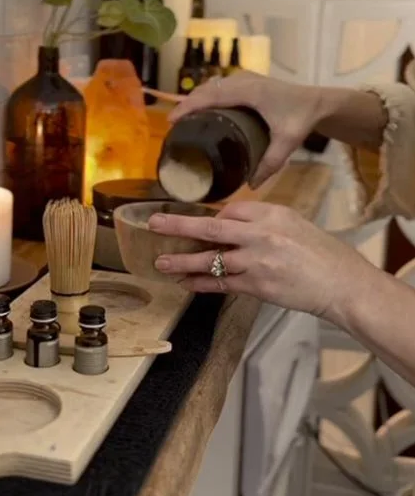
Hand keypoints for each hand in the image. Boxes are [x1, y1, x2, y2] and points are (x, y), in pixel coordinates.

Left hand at [150, 202, 373, 319]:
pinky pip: (221, 284)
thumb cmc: (323, 254)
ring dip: (182, 261)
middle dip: (178, 225)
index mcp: (272, 213)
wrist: (343, 284)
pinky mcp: (257, 286)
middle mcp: (261, 234)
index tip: (192, 221)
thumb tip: (232, 223)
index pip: (231, 210)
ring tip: (160, 262)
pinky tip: (186, 283)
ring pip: (211, 259)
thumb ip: (264, 222)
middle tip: (153, 224)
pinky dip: (201, 283)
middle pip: (211, 226)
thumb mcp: (295, 224)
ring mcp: (257, 261)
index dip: (211, 217)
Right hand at [168, 72, 322, 188]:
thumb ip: (270, 165)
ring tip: (185, 118)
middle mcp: (244, 80)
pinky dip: (207, 94)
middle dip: (187, 104)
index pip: (211, 96)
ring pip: (212, 84)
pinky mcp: (247, 80)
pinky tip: (203, 108)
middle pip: (207, 89)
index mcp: (249, 92)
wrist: (319, 101)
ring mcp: (245, 77)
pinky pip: (220, 84)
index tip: (172, 121)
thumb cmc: (302, 119)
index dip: (188, 107)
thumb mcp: (287, 143)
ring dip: (196, 98)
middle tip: (174, 125)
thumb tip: (251, 186)